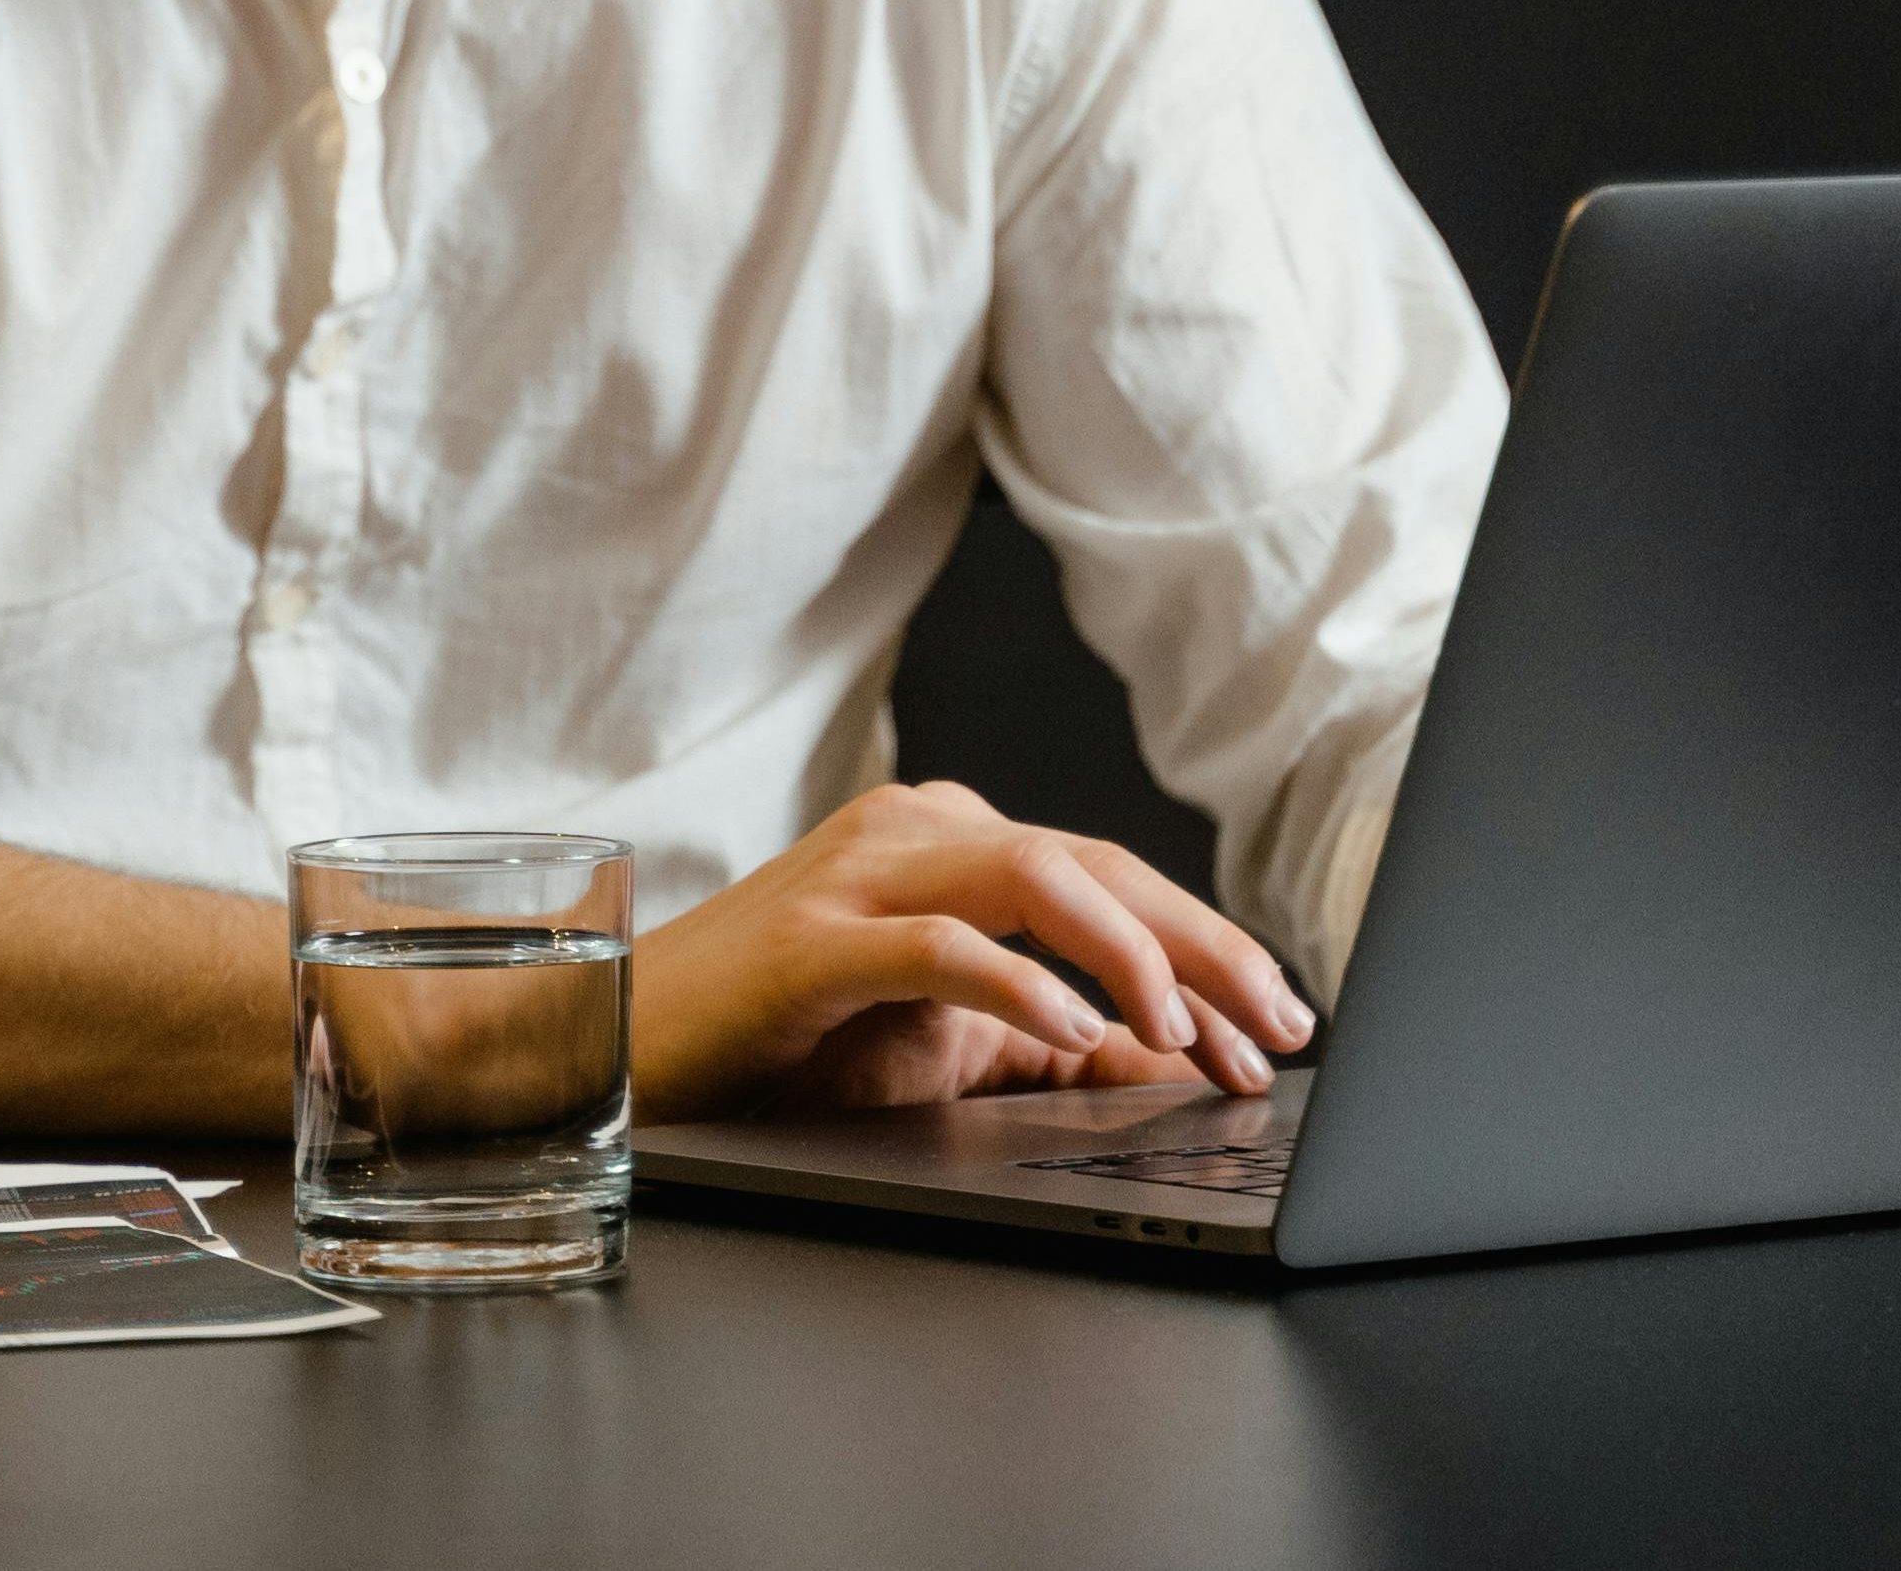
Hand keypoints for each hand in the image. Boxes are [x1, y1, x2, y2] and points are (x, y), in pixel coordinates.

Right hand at [628, 780, 1314, 1122]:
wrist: (620, 1041)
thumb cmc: (778, 1042)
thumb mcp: (940, 1043)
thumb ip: (1048, 1039)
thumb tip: (1175, 1067)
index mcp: (951, 845)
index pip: (1113, 879)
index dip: (1211, 949)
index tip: (1280, 1027)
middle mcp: (914, 833)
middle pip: (1096, 865)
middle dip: (1205, 949)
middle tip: (1279, 1028)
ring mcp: (859, 875)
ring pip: (1033, 875)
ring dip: (1130, 954)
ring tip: (1188, 1033)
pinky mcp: (810, 941)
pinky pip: (938, 943)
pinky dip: (1020, 982)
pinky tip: (1076, 1030)